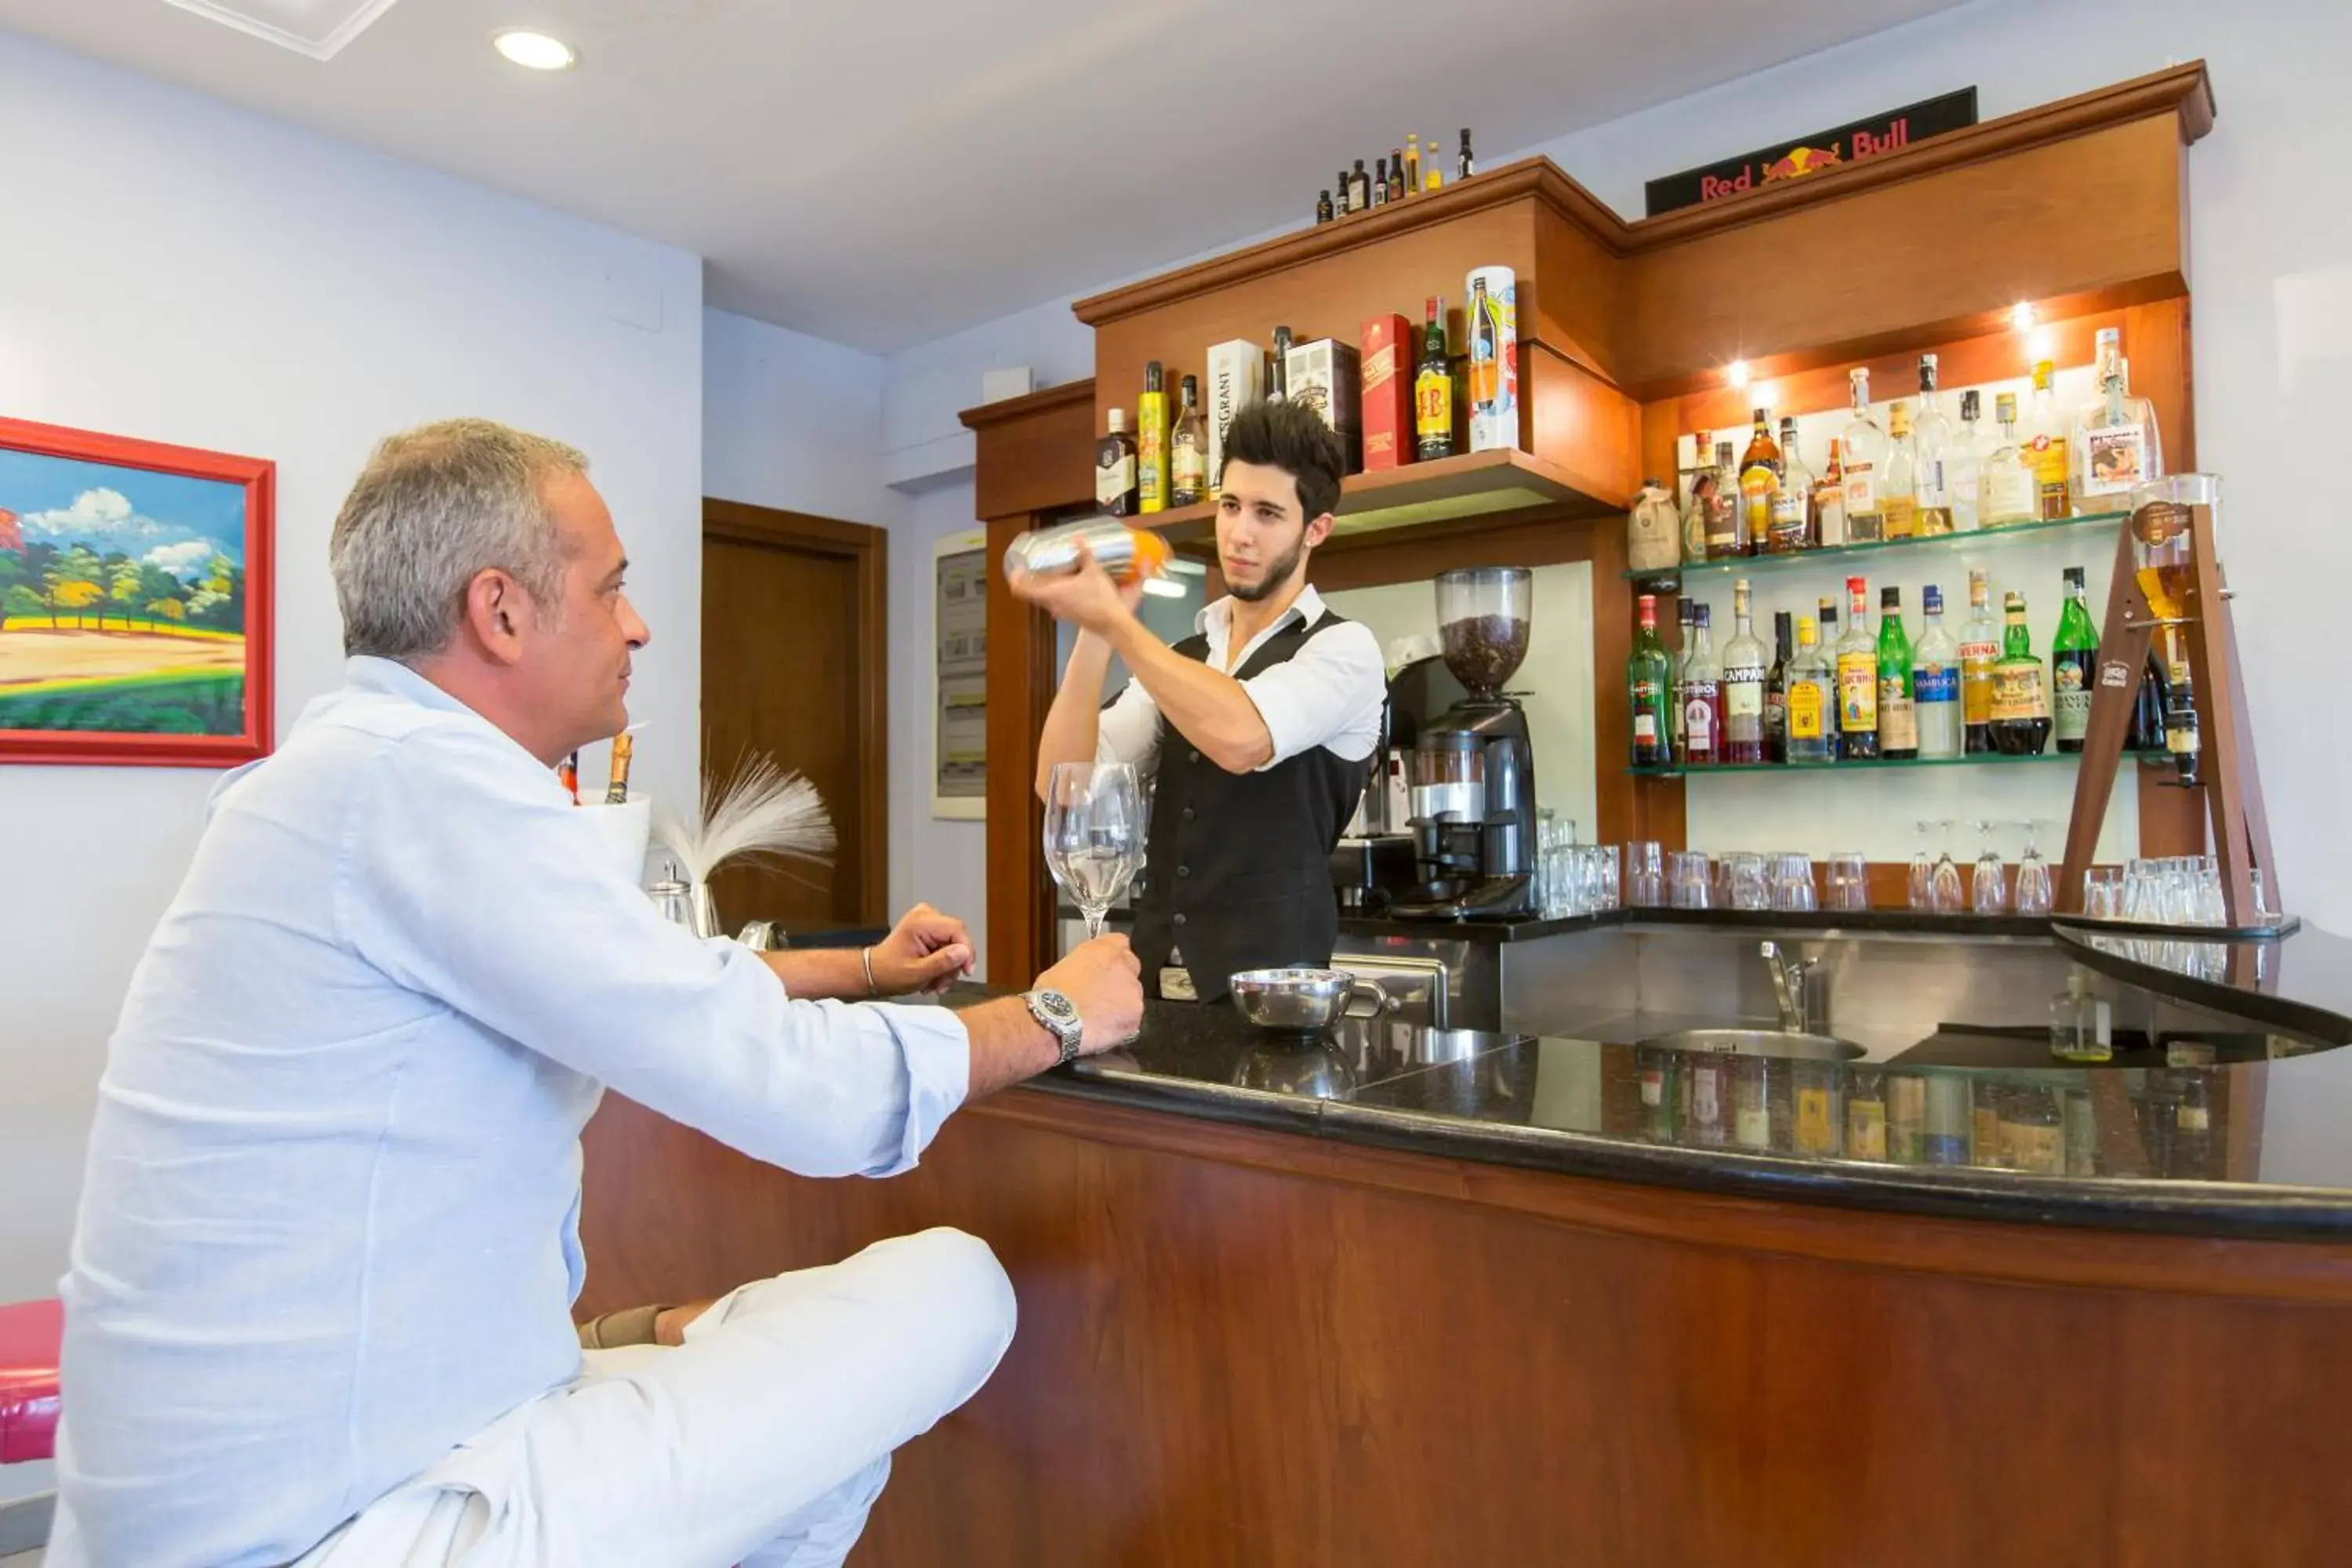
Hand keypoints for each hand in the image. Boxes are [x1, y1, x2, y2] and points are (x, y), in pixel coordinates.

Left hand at [867, 904, 974, 996]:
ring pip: (953, 943)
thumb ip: (943, 961)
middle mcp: (925, 914)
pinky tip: (933, 976)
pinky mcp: (928, 927)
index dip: (967, 951)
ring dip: (948, 967)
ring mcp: (927, 919)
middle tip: (944, 984)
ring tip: (935, 984)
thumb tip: (964, 952)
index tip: (966, 972)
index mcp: (921, 922)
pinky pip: (946, 944)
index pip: (957, 930)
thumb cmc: (890, 973)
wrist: (873, 972)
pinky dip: (942, 962)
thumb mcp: (918, 973)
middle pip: (957, 937)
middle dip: (954, 963)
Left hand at [1007, 542, 1145, 635]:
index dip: (1015, 579)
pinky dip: (1055, 592)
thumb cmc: (1100, 597)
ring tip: (1053, 570)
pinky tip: (1068, 582)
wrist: (1113, 624)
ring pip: (1044, 597)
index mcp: (1051, 593)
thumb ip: (1083, 554)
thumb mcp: (1094, 571)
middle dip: (1032, 579)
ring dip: (1044, 585)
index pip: (1021, 589)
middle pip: (1032, 592)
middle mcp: (1051, 604)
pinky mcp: (1069, 615)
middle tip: (1036, 564)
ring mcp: (1059, 611)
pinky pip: (1055, 601)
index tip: (1017, 568)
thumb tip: (1077, 538)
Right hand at [1035, 935, 1143, 1056]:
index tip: (1106, 966)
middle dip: (1119, 980)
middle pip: (1130, 968)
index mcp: (1105, 950)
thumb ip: (1084, 964)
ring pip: (1132, 996)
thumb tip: (1086, 972)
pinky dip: (1120, 1024)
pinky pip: (1130, 1019)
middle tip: (1101, 994)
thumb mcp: (1063, 966)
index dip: (1112, 956)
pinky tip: (1102, 1028)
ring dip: (1120, 1004)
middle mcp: (1124, 966)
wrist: (1056, 1022)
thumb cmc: (1052, 996)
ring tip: (1098, 1017)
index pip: (1120, 942)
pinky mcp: (1135, 1016)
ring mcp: (1133, 992)